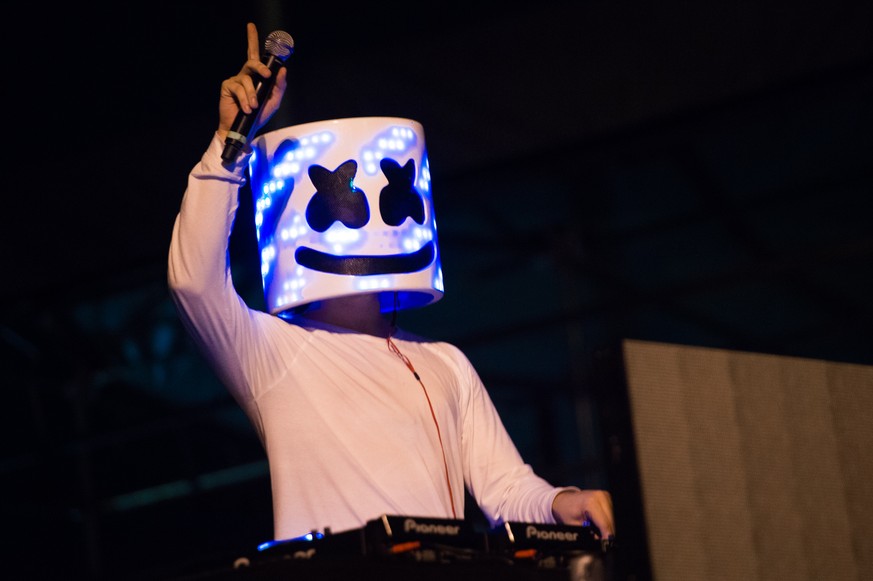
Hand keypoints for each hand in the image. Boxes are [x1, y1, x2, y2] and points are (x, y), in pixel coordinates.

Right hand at [217, 22, 287, 141]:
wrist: (243, 129)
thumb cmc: (258, 115)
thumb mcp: (273, 101)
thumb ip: (279, 86)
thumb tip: (283, 70)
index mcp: (256, 76)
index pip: (254, 54)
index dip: (252, 39)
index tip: (251, 26)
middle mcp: (245, 75)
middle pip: (251, 61)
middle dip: (260, 67)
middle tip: (267, 75)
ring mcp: (235, 80)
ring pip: (247, 79)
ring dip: (252, 94)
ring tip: (253, 106)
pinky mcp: (227, 87)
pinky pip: (238, 88)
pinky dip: (244, 99)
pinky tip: (246, 108)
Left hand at [551, 488, 614, 539]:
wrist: (564, 500)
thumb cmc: (566, 511)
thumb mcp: (573, 525)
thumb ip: (587, 535)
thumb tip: (598, 544)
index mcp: (591, 502)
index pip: (604, 523)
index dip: (606, 537)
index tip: (606, 546)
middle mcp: (600, 497)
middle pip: (611, 521)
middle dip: (607, 533)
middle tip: (601, 541)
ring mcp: (605, 495)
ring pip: (613, 518)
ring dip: (608, 527)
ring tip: (597, 531)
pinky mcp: (607, 497)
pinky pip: (611, 513)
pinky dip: (607, 521)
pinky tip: (599, 524)